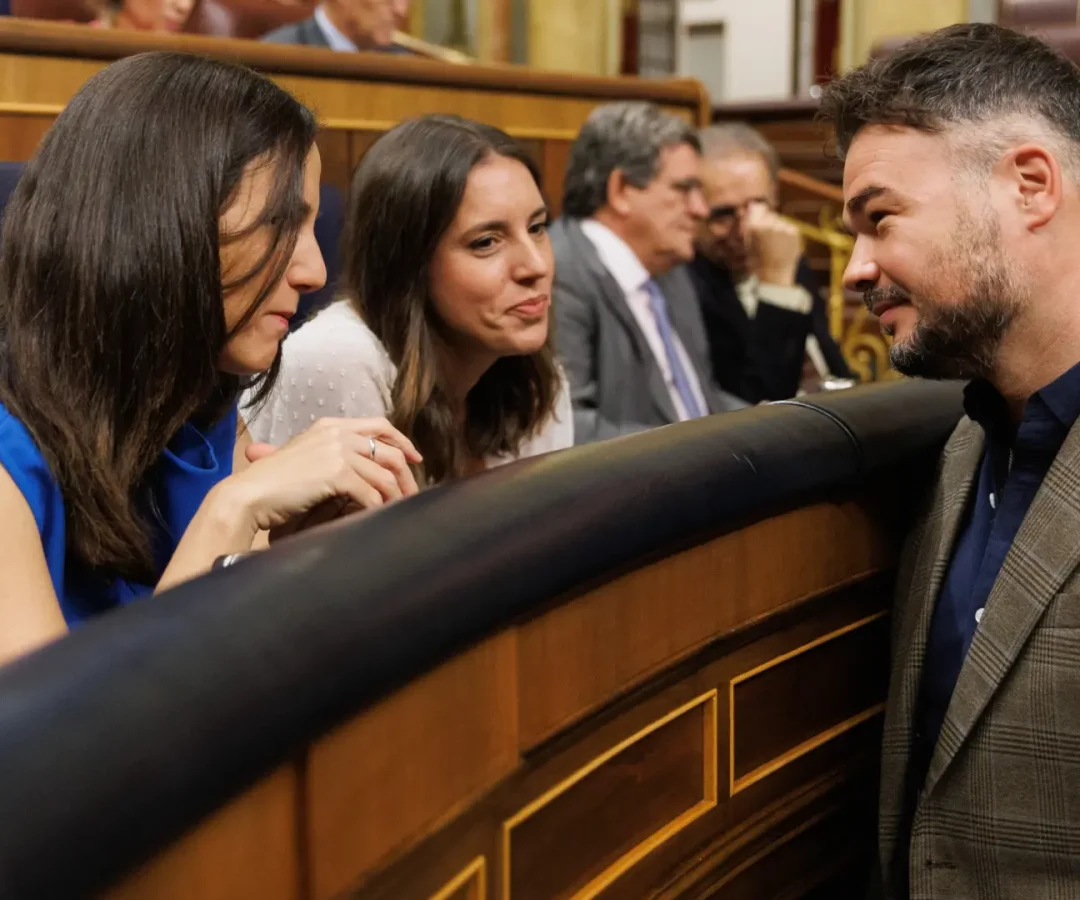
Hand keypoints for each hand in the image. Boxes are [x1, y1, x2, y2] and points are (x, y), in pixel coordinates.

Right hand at [225, 417, 421, 534]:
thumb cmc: (272, 483)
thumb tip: (358, 469)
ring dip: (396, 495)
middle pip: (390, 451)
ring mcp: (338, 452)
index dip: (402, 441)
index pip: (379, 425)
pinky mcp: (337, 474)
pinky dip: (378, 508)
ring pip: (385, 475)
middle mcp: (337, 433)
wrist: (249, 495)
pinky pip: (371, 494)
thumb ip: (330, 455)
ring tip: (398, 511)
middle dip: (406, 475)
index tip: (415, 459)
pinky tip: (378, 518)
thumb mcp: (304, 457)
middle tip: (411, 495)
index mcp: (330, 425)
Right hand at [745, 202, 800, 286]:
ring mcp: (783, 227)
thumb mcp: (747, 242)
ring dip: (777, 227)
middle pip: (770, 213)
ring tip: (775, 243)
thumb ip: (748, 222)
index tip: (757, 221)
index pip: (757, 207)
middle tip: (766, 238)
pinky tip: (783, 245)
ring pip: (780, 220)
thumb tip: (752, 204)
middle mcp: (770, 223)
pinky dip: (786, 233)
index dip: (757, 214)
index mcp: (755, 226)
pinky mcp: (794, 231)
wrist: (774, 275)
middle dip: (767, 221)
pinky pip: (788, 226)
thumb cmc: (757, 262)